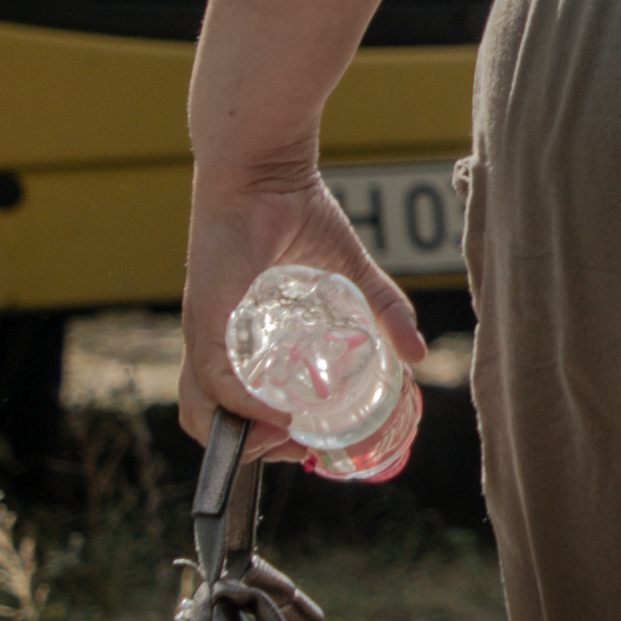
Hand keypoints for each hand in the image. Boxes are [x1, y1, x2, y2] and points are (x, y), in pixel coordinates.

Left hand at [175, 155, 425, 472]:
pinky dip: (245, 404)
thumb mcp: (349, 273)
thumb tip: (418, 355)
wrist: (265, 170)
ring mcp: (204, 333)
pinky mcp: (205, 318)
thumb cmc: (296, 213)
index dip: (262, 436)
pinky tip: (278, 413)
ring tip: (290, 437)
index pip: (229, 407)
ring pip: (201, 411)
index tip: (306, 441)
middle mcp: (211, 343)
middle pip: (209, 422)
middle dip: (255, 450)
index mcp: (234, 338)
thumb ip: (383, 311)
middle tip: (302, 446)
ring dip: (246, 437)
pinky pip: (215, 379)